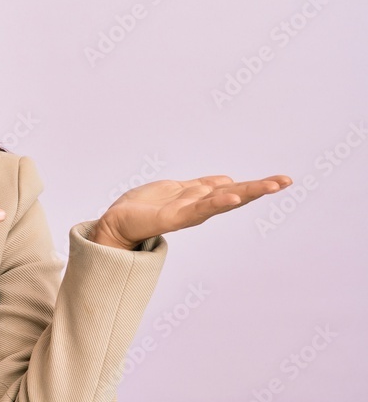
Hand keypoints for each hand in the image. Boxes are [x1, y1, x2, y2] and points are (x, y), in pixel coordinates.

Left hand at [91, 174, 292, 249]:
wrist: (117, 222)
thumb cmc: (145, 206)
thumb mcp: (178, 189)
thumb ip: (201, 187)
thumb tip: (229, 181)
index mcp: (200, 198)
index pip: (233, 188)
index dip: (256, 184)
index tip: (281, 180)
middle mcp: (199, 206)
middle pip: (234, 194)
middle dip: (260, 188)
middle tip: (285, 181)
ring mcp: (188, 212)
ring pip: (221, 201)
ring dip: (246, 193)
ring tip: (268, 186)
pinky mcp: (173, 218)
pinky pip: (198, 209)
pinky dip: (215, 202)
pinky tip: (232, 196)